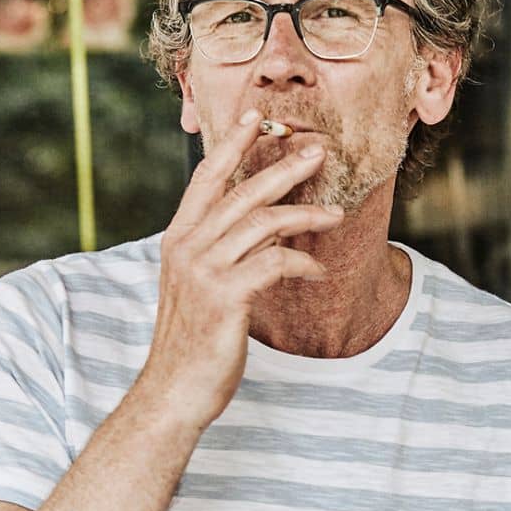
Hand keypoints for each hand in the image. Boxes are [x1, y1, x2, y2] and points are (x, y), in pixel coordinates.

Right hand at [137, 109, 342, 428]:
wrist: (173, 391)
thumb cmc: (194, 342)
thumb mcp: (202, 287)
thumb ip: (224, 251)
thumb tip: (266, 224)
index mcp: (178, 239)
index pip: (206, 178)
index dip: (233, 145)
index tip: (259, 119)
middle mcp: (186, 247)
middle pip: (240, 190)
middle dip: (282, 166)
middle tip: (317, 150)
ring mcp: (204, 271)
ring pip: (263, 222)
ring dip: (306, 214)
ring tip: (337, 215)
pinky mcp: (224, 298)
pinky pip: (274, 262)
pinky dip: (302, 262)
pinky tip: (318, 271)